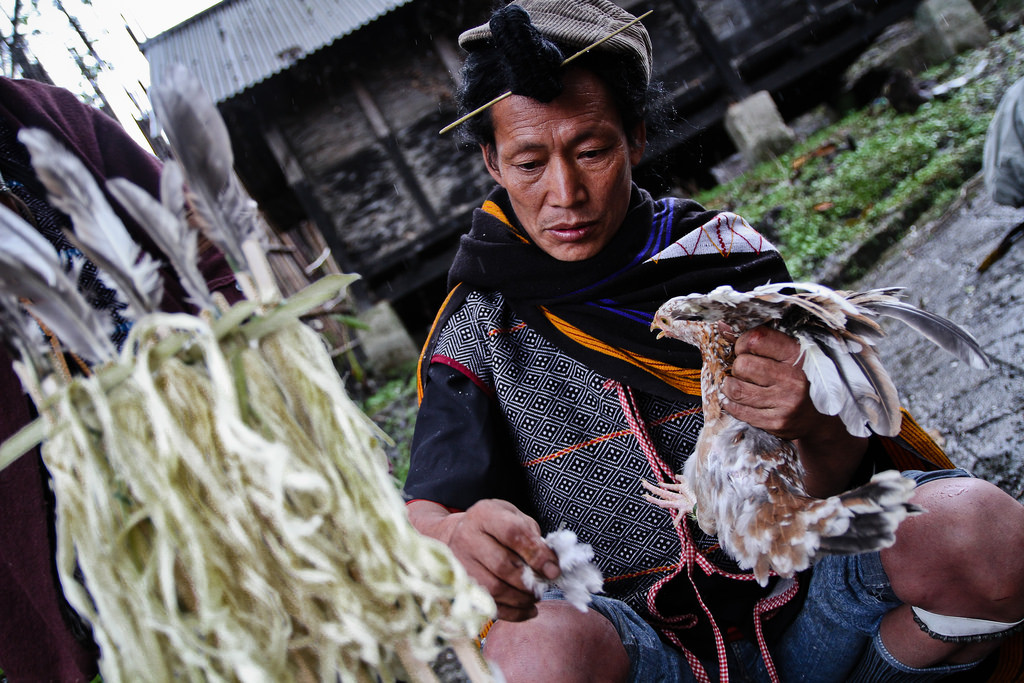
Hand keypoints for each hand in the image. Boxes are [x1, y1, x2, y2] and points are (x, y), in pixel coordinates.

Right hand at [412, 499, 559, 621]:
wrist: (459, 535)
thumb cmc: (495, 527)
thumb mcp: (514, 517)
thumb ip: (533, 537)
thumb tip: (550, 567)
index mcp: (484, 515)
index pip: (512, 533)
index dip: (536, 554)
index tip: (553, 571)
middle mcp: (467, 537)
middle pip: (502, 565)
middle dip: (529, 581)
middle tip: (543, 586)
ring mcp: (459, 564)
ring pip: (494, 588)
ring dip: (521, 598)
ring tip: (535, 596)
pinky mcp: (459, 586)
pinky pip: (487, 605)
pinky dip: (513, 612)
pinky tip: (528, 609)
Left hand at [720, 323, 867, 495]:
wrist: (819, 418)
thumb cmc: (797, 380)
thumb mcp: (786, 356)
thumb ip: (758, 342)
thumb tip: (722, 327)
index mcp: (797, 355)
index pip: (756, 339)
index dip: (742, 343)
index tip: (744, 350)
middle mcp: (794, 378)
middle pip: (742, 365)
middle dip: (737, 368)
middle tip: (744, 372)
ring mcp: (785, 402)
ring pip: (736, 389)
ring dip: (731, 386)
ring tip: (739, 386)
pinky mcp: (776, 421)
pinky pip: (738, 410)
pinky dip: (732, 404)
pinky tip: (741, 401)